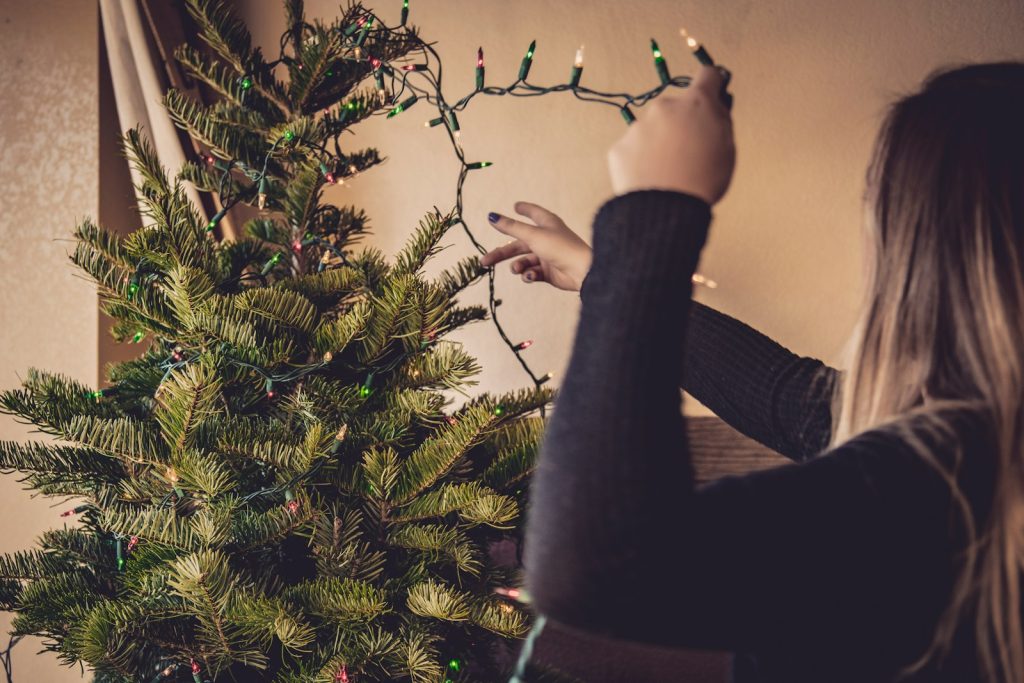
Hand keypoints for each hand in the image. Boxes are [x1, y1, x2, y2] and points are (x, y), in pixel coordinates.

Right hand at [479, 202, 592, 291]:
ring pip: (523, 260)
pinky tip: (531, 276)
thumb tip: (492, 216)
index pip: (533, 213)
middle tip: (485, 261)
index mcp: (546, 224)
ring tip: (518, 269)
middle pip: (518, 244)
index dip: (524, 209)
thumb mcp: (532, 235)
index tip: (515, 206)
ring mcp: (547, 256)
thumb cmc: (560, 247)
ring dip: (518, 265)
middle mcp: (546, 238)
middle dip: (502, 253)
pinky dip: (529, 275)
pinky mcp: (549, 272)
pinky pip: (532, 273)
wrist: (581, 272)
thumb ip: (511, 227)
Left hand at [608, 65, 734, 204]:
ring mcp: (639, 127)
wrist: (665, 210)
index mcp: (697, 104)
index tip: (713, 91)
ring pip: (652, 130)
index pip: (708, 76)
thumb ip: (721, 121)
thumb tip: (716, 106)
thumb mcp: (728, 148)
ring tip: (668, 172)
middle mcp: (664, 108)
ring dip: (659, 143)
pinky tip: (651, 178)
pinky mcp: (620, 147)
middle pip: (676, 108)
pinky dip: (641, 160)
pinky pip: (633, 150)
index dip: (712, 84)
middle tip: (688, 152)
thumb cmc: (703, 181)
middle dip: (682, 123)